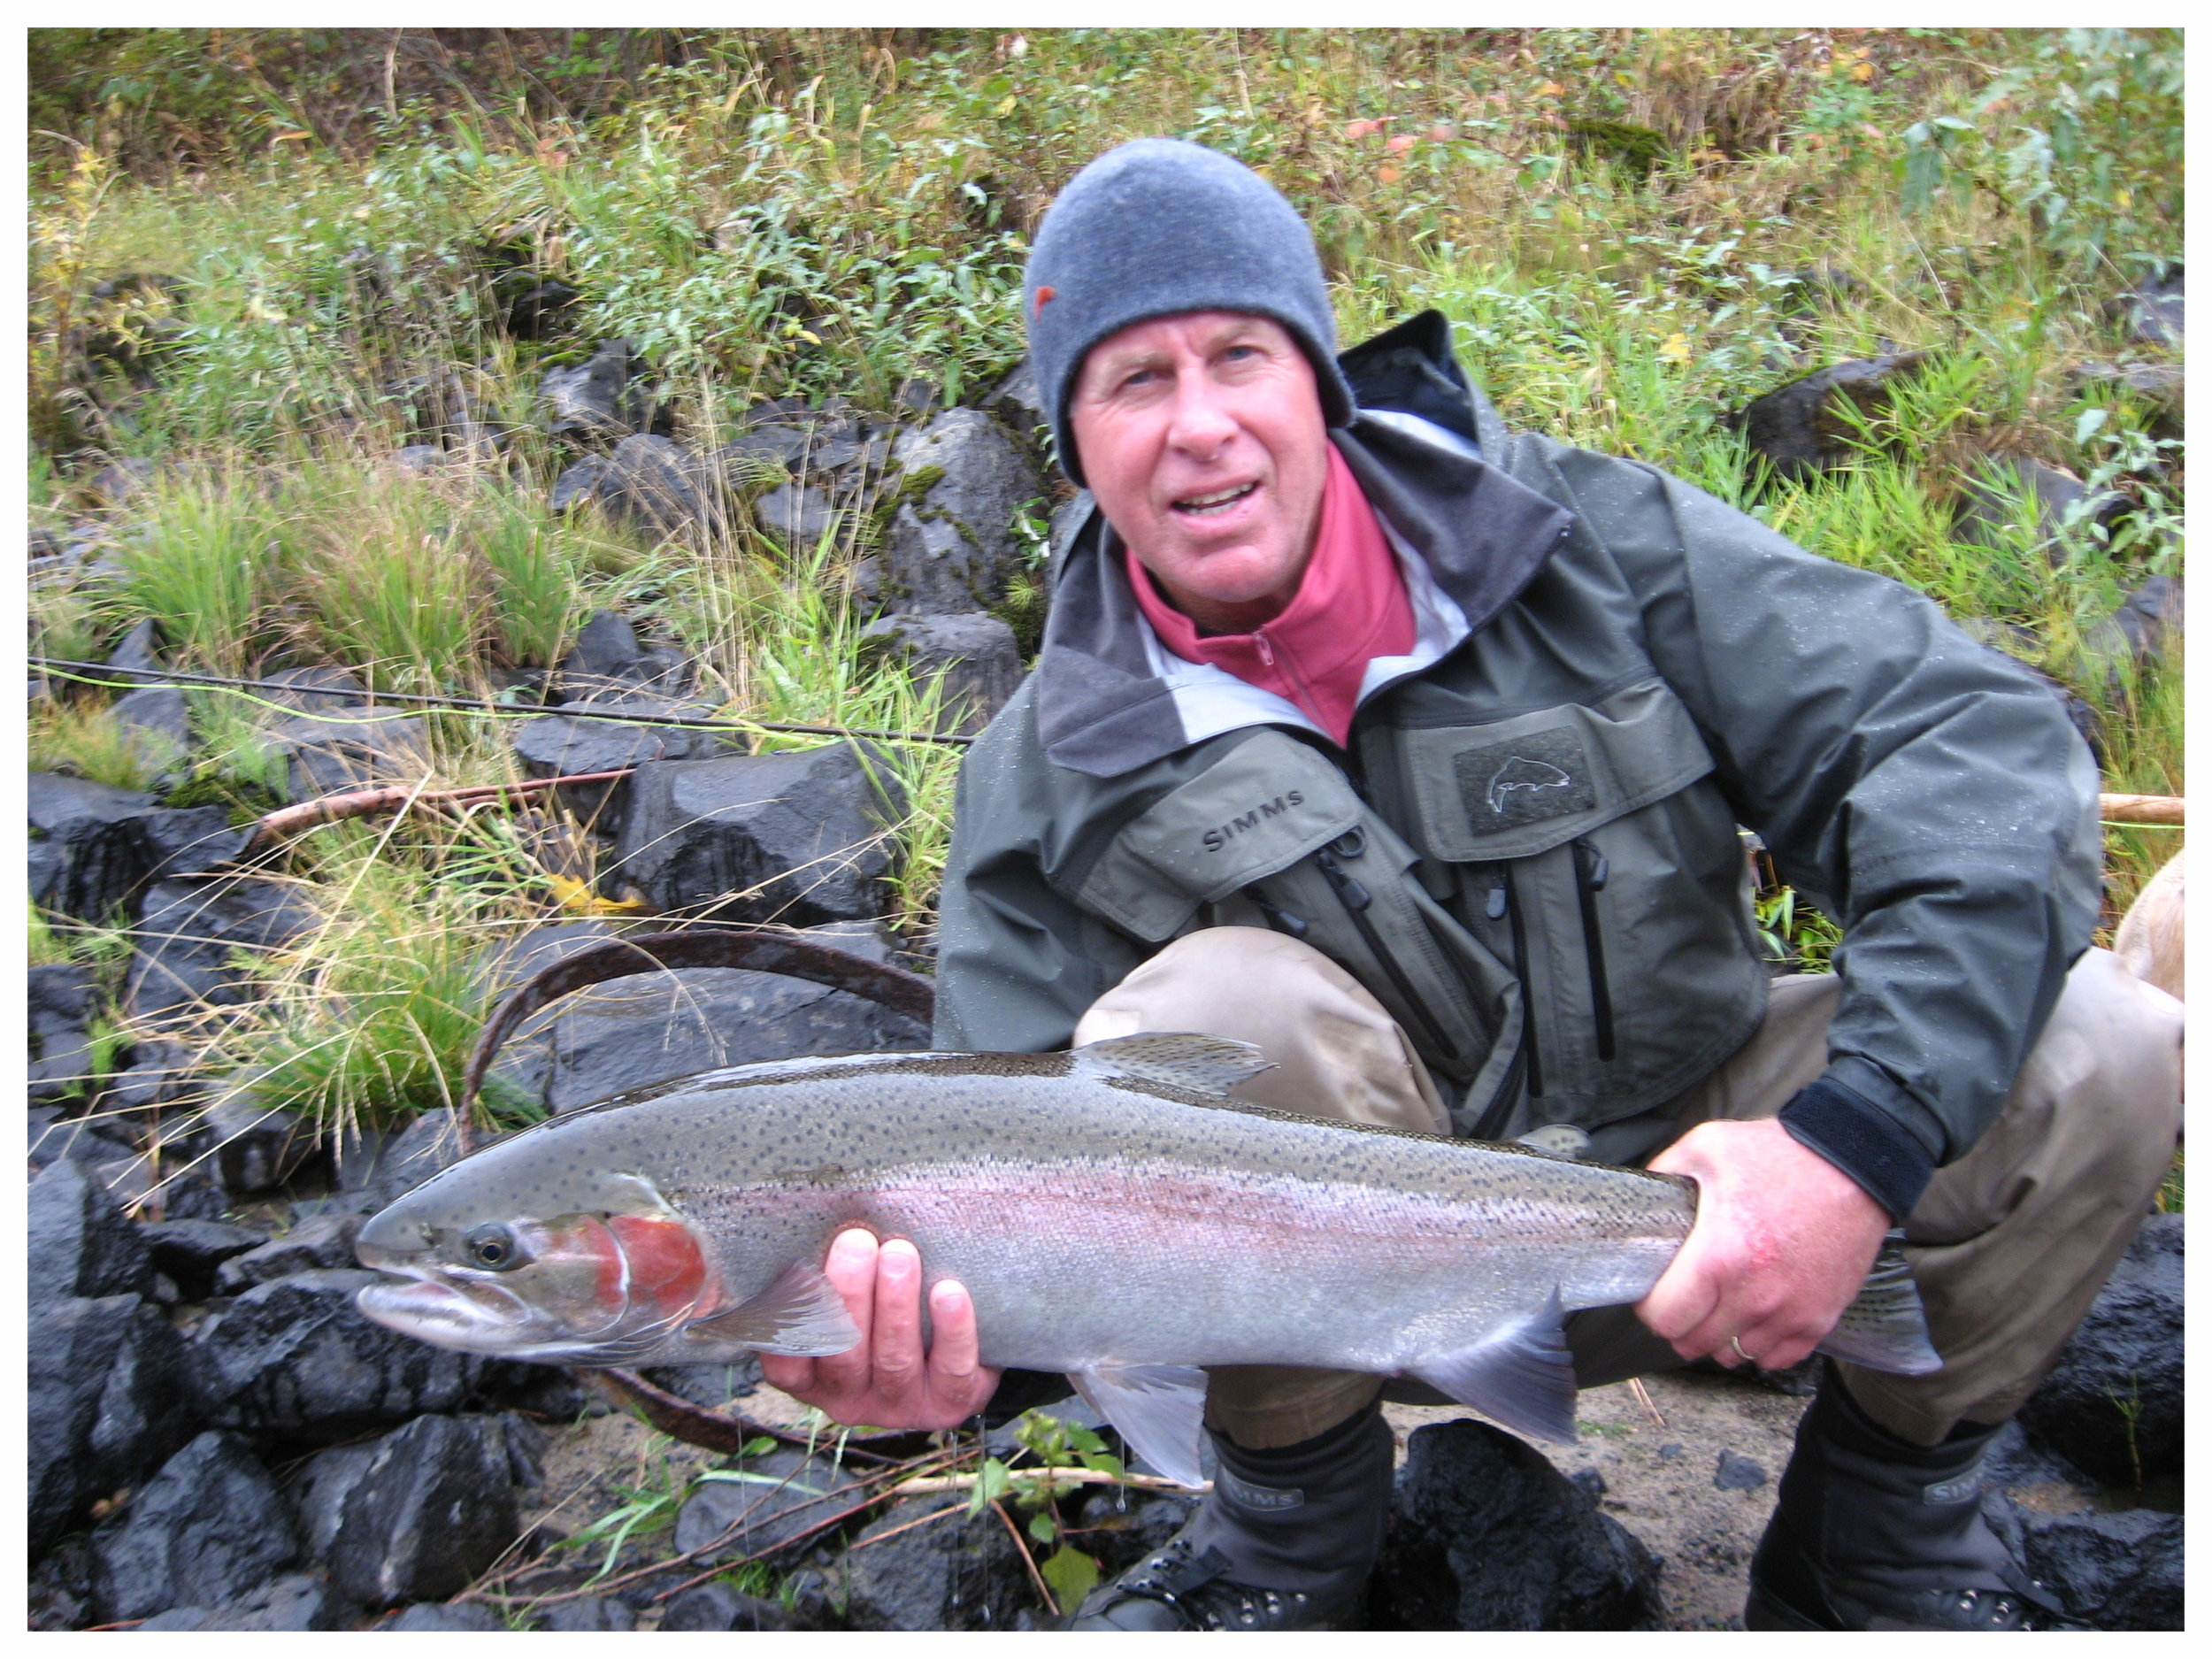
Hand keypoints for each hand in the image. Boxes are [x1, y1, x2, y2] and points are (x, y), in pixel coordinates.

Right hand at [757, 1229, 1001, 1430]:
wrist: (958, 1341)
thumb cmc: (881, 1302)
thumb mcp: (841, 1296)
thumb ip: (808, 1277)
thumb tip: (754, 1238)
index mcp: (812, 1377)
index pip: (786, 1360)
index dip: (789, 1320)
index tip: (800, 1265)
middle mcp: (850, 1398)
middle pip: (842, 1355)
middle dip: (848, 1294)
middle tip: (856, 1240)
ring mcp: (900, 1405)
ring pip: (892, 1361)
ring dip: (895, 1305)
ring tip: (899, 1253)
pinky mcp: (949, 1403)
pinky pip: (951, 1371)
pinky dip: (951, 1330)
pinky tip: (949, 1292)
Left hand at [1636, 1117, 1889, 1372]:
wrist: (1852, 1165)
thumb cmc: (1780, 1155)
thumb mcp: (1707, 1145)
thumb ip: (1666, 1172)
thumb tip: (1645, 1199)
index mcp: (1721, 1254)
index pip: (1666, 1318)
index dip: (1650, 1308)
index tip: (1654, 1292)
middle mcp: (1755, 1294)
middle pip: (1695, 1343)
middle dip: (1679, 1325)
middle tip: (1682, 1300)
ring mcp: (1791, 1312)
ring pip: (1734, 1354)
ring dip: (1718, 1337)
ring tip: (1716, 1308)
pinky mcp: (1819, 1319)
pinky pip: (1777, 1358)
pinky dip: (1759, 1346)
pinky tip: (1751, 1320)